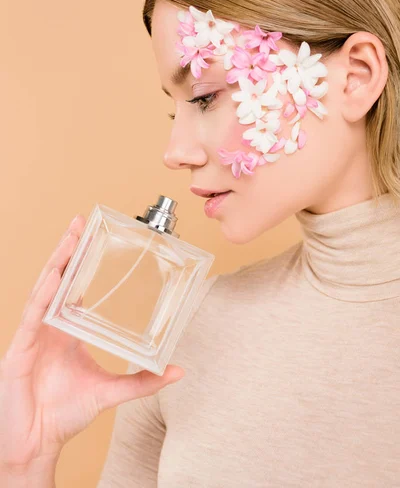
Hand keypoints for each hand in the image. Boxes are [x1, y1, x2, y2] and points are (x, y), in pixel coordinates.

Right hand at [0, 214, 184, 472]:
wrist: (37, 443)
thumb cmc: (65, 414)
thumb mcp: (110, 392)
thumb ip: (143, 382)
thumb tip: (178, 370)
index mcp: (67, 331)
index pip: (75, 289)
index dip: (82, 263)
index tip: (95, 239)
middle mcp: (50, 326)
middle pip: (59, 280)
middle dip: (69, 250)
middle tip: (82, 223)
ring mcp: (35, 334)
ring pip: (46, 289)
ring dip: (58, 261)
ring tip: (71, 236)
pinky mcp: (22, 348)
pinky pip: (34, 315)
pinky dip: (44, 294)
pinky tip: (55, 275)